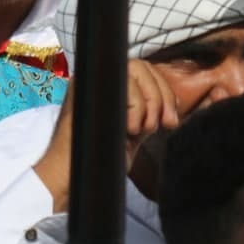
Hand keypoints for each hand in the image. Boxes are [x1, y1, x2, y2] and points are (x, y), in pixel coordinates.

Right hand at [32, 60, 178, 212]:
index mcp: (105, 87)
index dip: (164, 90)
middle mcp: (94, 80)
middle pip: (140, 66)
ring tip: (137, 131)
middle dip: (160, 95)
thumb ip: (146, 112)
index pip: (143, 70)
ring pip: (133, 72)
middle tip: (162, 124)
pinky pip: (123, 86)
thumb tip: (172, 102)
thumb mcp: (130, 131)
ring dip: (147, 106)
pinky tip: (126, 130)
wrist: (70, 177)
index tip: (170, 120)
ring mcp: (88, 83)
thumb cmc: (99, 160)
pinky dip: (135, 109)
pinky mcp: (86, 89)